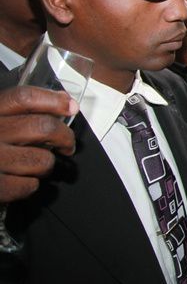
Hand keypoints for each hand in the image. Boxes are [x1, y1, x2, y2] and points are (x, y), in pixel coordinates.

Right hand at [0, 86, 76, 201]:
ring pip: (42, 159)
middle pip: (42, 127)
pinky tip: (20, 179)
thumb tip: (63, 100)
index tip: (70, 106)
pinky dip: (30, 184)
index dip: (53, 100)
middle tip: (67, 144)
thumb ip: (19, 109)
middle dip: (64, 137)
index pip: (24, 98)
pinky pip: (29, 185)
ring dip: (46, 164)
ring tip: (37, 165)